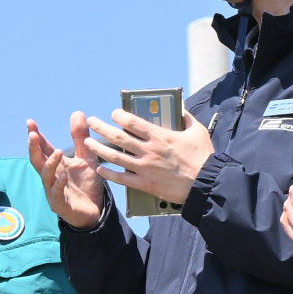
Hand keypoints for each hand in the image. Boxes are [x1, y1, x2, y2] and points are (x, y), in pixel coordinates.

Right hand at [25, 121, 110, 228]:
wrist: (96, 210)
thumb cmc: (86, 185)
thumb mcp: (87, 158)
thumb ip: (81, 138)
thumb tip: (77, 112)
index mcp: (56, 164)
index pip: (43, 148)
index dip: (36, 136)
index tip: (30, 122)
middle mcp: (51, 176)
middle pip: (37, 160)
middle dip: (33, 147)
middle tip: (32, 134)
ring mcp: (53, 190)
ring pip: (46, 176)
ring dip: (50, 164)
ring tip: (58, 152)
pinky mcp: (60, 204)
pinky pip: (56, 194)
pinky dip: (58, 185)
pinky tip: (63, 176)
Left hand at [78, 107, 212, 204]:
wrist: (205, 185)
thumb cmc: (203, 158)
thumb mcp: (197, 132)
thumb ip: (187, 118)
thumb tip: (181, 108)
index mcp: (159, 136)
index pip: (132, 122)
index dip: (119, 116)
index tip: (114, 114)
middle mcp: (148, 151)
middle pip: (117, 137)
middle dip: (101, 128)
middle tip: (92, 122)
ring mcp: (144, 168)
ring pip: (114, 157)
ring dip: (98, 148)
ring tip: (88, 143)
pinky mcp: (145, 184)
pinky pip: (121, 179)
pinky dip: (109, 174)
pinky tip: (100, 169)